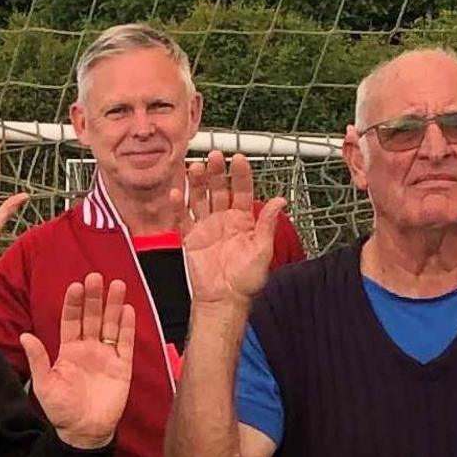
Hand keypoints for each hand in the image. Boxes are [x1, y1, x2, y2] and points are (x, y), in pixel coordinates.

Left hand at [22, 275, 136, 448]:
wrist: (84, 432)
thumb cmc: (61, 410)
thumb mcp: (45, 385)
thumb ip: (38, 359)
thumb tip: (25, 336)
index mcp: (68, 350)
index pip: (71, 321)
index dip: (73, 304)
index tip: (76, 286)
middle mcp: (88, 349)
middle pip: (92, 317)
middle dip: (94, 298)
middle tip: (96, 276)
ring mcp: (106, 356)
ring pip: (111, 325)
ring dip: (113, 305)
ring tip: (116, 285)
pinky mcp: (122, 367)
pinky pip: (125, 343)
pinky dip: (127, 327)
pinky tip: (127, 310)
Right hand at [180, 154, 279, 313]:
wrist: (224, 300)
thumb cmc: (245, 281)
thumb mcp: (262, 251)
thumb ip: (267, 225)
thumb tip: (280, 202)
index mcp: (244, 221)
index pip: (243, 190)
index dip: (241, 174)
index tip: (239, 159)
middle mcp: (224, 219)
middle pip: (219, 189)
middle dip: (217, 172)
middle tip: (214, 156)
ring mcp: (207, 226)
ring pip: (200, 198)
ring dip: (197, 182)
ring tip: (194, 167)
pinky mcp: (191, 237)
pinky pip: (183, 217)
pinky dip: (178, 205)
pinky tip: (176, 192)